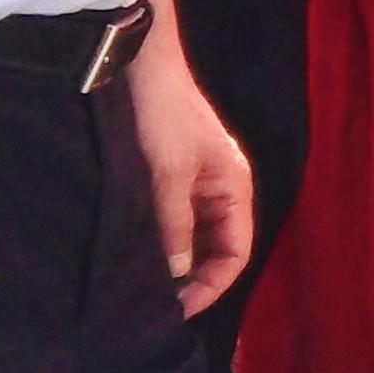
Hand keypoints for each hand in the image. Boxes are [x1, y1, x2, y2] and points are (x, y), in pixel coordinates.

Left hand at [124, 20, 254, 319]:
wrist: (138, 62)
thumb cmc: (161, 115)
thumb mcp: (166, 175)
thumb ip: (173, 227)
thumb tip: (174, 277)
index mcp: (235, 187)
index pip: (236, 252)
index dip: (211, 285)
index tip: (176, 310)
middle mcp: (221, 187)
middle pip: (217, 247)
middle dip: (193, 279)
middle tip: (156, 307)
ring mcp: (196, 180)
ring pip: (193, 235)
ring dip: (175, 261)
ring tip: (144, 287)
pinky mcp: (171, 172)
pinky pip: (174, 219)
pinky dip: (161, 240)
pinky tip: (137, 253)